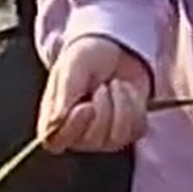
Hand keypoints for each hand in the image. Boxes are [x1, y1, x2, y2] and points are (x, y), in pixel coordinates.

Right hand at [39, 35, 152, 153]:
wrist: (116, 48)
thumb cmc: (87, 58)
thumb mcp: (72, 66)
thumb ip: (64, 94)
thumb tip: (55, 122)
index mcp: (55, 121)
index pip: (56, 143)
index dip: (73, 128)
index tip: (86, 106)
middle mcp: (77, 135)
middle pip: (92, 140)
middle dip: (102, 106)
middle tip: (101, 86)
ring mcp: (103, 139)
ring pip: (117, 137)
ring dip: (120, 103)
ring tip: (114, 85)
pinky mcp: (127, 134)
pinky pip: (136, 129)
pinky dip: (135, 104)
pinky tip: (127, 92)